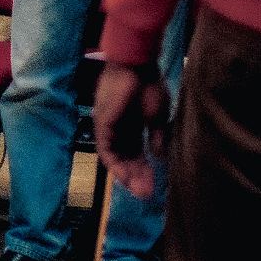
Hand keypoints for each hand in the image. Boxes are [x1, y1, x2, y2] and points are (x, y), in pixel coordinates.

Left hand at [93, 62, 169, 200]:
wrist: (137, 66)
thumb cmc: (148, 85)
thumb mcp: (157, 116)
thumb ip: (156, 136)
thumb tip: (159, 156)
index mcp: (132, 126)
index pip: (136, 153)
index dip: (144, 170)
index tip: (154, 186)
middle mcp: (118, 128)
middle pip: (126, 158)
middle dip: (137, 177)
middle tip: (147, 195)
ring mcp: (108, 126)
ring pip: (115, 157)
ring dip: (126, 175)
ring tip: (139, 191)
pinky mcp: (101, 123)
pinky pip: (105, 149)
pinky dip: (115, 164)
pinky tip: (126, 176)